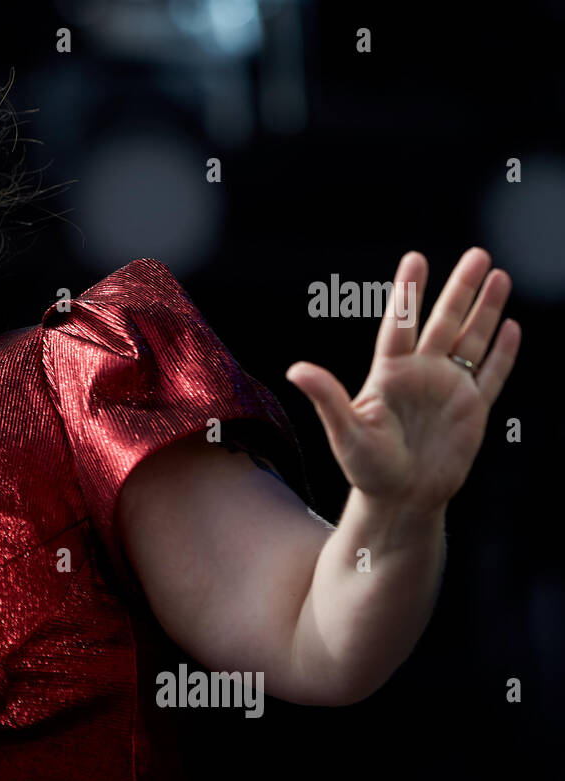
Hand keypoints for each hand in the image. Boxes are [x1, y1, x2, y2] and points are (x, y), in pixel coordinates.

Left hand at [284, 248, 521, 514]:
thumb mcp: (345, 432)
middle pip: (444, 322)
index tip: (416, 259)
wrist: (400, 500)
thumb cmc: (366, 470)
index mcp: (389, 374)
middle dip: (461, 289)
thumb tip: (296, 369)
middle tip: (477, 254)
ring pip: (471, 340)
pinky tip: (511, 327)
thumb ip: (327, 397)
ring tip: (499, 275)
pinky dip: (502, 353)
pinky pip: (491, 375)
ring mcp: (448, 389)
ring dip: (486, 310)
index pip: (402, 323)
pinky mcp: (471, 410)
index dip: (409, 292)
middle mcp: (421, 374)